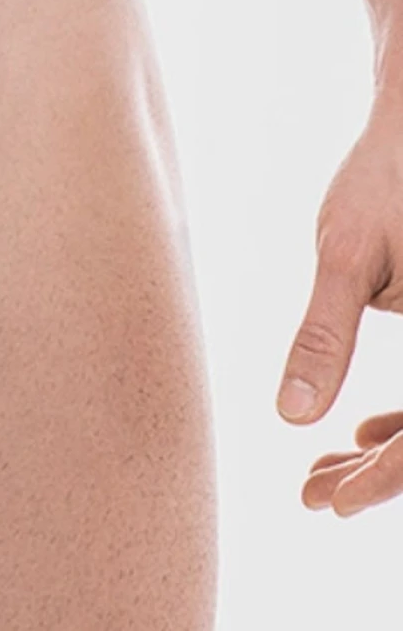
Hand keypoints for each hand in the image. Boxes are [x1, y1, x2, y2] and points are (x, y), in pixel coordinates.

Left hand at [275, 111, 402, 516]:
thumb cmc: (386, 177)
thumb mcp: (348, 253)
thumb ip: (324, 335)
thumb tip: (291, 416)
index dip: (385, 482)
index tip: (329, 503)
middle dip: (380, 479)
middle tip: (311, 498)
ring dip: (389, 457)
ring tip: (318, 477)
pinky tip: (351, 434)